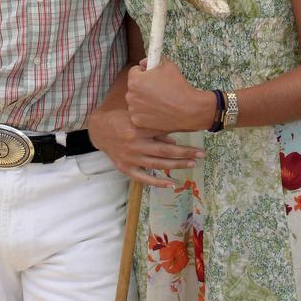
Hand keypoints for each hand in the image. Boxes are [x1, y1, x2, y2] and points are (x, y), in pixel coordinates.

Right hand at [88, 103, 202, 187]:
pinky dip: (157, 182)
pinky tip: (171, 184)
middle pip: (165, 151)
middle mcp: (135, 144)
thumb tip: (174, 138)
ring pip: (157, 164)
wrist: (99, 129)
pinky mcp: (125, 168)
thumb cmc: (120, 118)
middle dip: (185, 152)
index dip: (181, 135)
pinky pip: (143, 178)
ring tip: (192, 164)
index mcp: (138, 128)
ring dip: (176, 165)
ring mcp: (130, 158)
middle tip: (201, 153)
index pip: (164, 133)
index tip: (196, 136)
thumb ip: (154, 127)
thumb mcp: (136, 116)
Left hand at [126, 57, 214, 133]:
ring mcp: (134, 109)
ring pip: (136, 100)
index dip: (145, 72)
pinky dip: (146, 112)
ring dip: (143, 99)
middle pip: (134, 87)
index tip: (153, 76)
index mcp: (135, 80)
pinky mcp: (138, 121)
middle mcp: (131, 95)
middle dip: (143, 86)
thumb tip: (143, 62)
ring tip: (160, 100)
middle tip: (158, 89)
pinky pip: (139, 113)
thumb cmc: (178, 86)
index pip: (134, 71)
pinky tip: (158, 110)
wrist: (188, 110)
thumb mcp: (167, 65)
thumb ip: (153, 59)